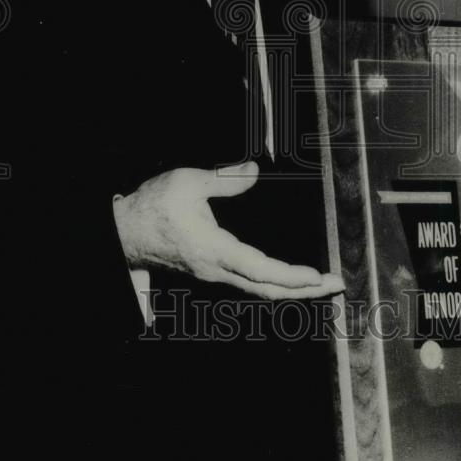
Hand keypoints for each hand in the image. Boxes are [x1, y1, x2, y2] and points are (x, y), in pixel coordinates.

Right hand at [112, 161, 344, 299]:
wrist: (123, 233)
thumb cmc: (152, 208)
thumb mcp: (188, 182)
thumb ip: (225, 178)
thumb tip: (254, 171)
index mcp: (214, 250)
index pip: (262, 270)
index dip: (293, 276)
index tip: (318, 277)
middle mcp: (216, 269)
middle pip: (267, 289)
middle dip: (304, 290)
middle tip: (336, 285)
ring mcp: (213, 274)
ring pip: (259, 289)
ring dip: (292, 288)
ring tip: (320, 283)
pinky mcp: (210, 271)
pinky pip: (249, 284)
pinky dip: (274, 283)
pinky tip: (287, 279)